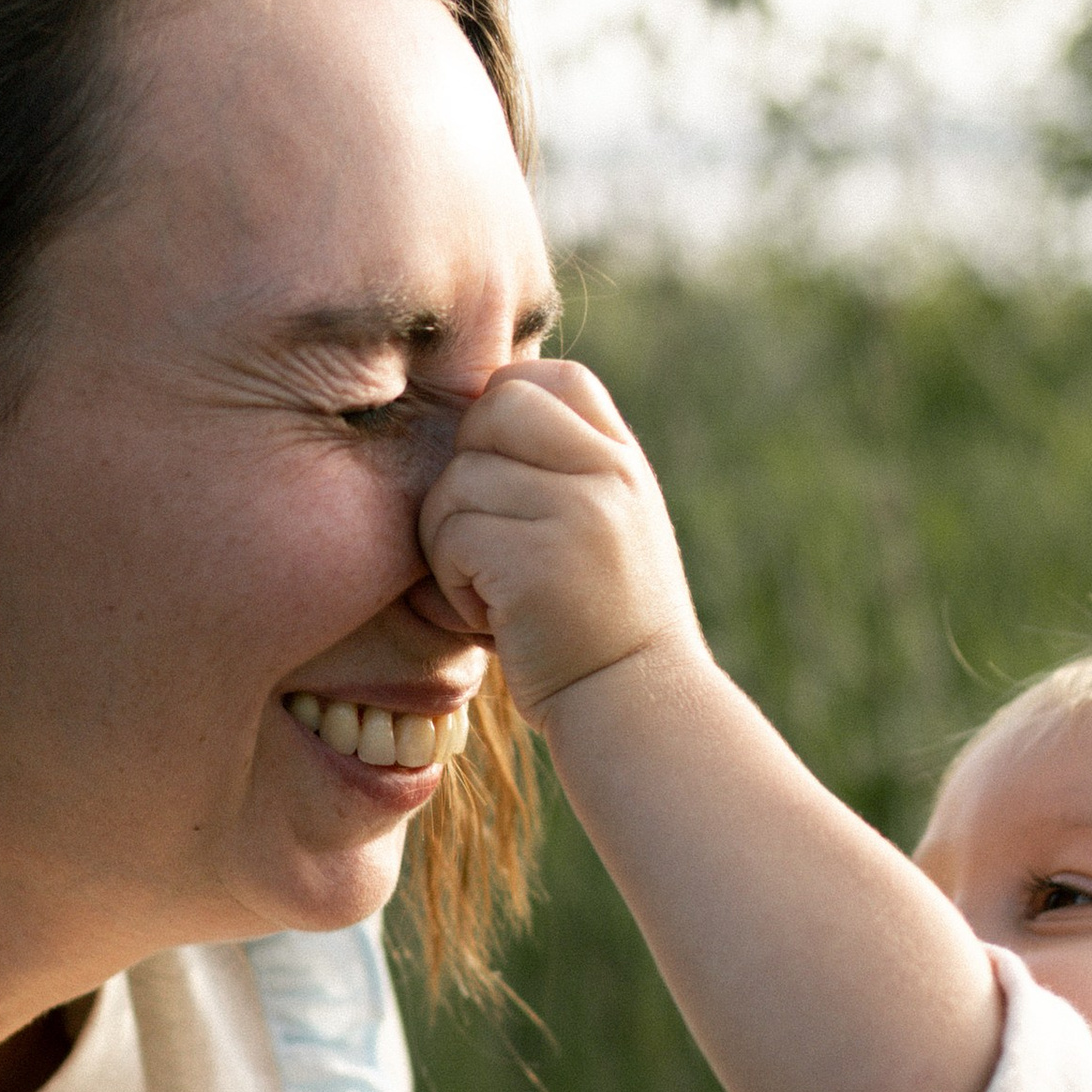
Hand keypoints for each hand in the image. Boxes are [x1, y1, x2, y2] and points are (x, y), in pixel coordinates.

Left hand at [417, 358, 703, 717]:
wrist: (641, 713)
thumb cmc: (607, 630)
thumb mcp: (612, 527)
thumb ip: (567, 469)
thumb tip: (481, 409)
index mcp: (624, 460)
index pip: (548, 378)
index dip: (504, 411)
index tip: (503, 479)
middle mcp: (609, 473)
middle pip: (494, 409)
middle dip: (467, 468)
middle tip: (486, 536)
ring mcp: (577, 513)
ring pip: (458, 480)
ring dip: (451, 542)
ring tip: (494, 593)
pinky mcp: (535, 561)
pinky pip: (450, 535)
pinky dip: (451, 583)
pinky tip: (491, 620)